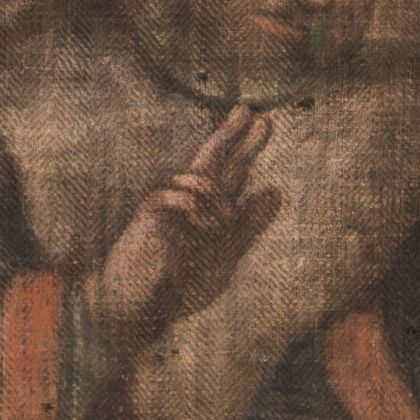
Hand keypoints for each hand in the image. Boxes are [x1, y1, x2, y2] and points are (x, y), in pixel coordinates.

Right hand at [84, 105, 279, 357]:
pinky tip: (202, 222)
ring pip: (196, 177)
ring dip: (216, 196)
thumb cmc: (180, 285)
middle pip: (211, 158)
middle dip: (231, 135)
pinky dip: (192, 205)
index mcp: (210, 211)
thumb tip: (277, 192)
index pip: (232, 173)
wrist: (141, 309)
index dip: (247, 148)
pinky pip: (172, 195)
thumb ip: (249, 225)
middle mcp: (189, 202)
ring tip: (223, 224)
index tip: (265, 122)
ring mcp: (168, 205)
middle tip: (249, 111)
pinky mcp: (148, 216)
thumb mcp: (226, 256)